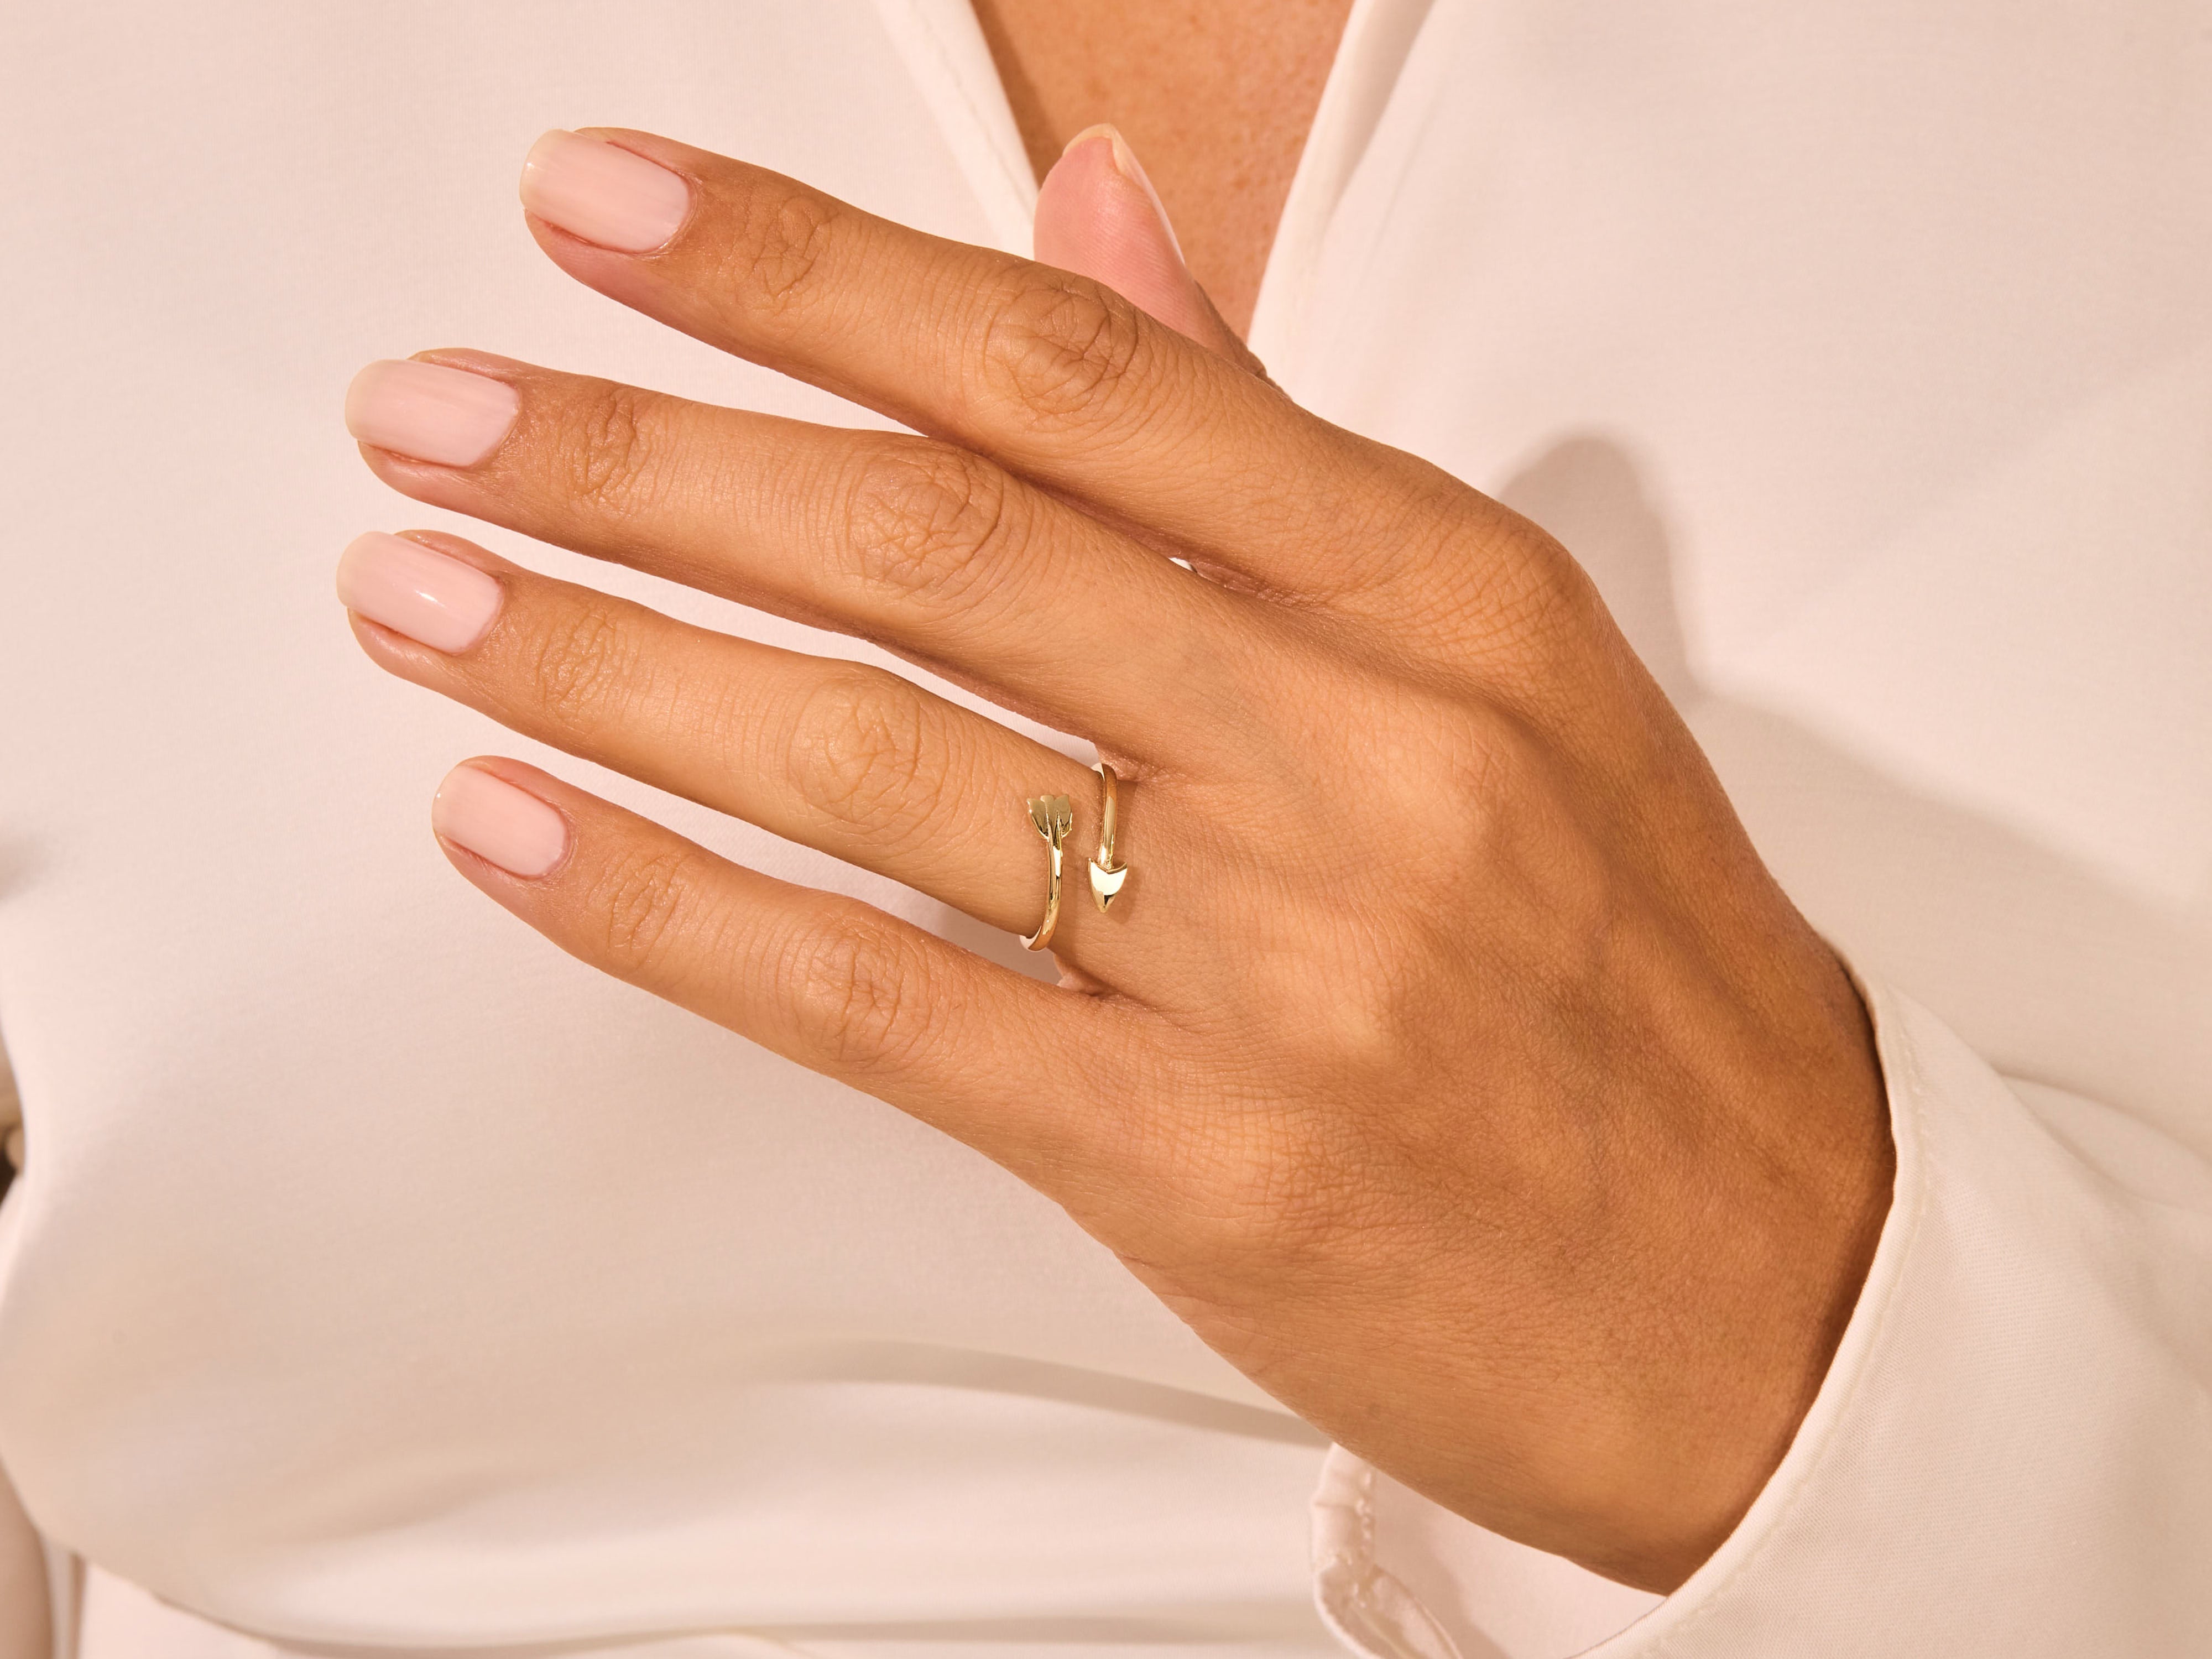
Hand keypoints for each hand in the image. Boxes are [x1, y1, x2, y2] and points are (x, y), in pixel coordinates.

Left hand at [339, 127, 1890, 1591]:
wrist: (1779, 1292)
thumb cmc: (1629, 973)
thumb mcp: (1494, 665)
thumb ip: (1260, 449)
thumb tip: (1089, 220)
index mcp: (1443, 591)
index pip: (1074, 373)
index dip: (811, 277)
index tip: (610, 216)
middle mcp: (1363, 750)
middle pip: (935, 548)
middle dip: (642, 461)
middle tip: (436, 411)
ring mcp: (1284, 962)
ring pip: (876, 762)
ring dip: (607, 663)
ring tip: (421, 593)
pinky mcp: (1202, 1159)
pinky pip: (882, 1001)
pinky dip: (673, 908)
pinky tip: (519, 824)